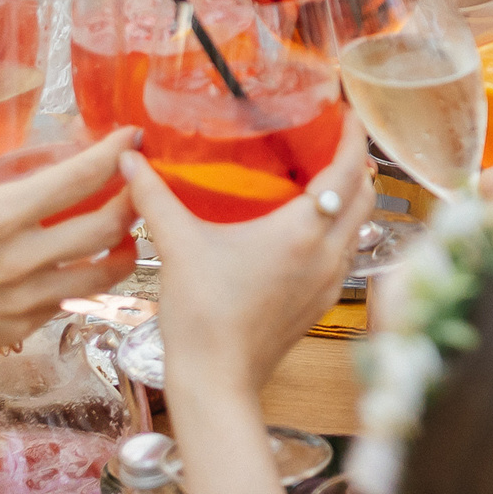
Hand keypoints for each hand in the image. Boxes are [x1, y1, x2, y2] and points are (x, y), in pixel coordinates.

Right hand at [0, 116, 137, 386]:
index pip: (79, 177)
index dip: (115, 152)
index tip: (134, 135)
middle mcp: (23, 257)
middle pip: (108, 225)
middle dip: (135, 199)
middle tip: (140, 183)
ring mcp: (28, 297)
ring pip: (105, 270)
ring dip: (125, 245)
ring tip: (126, 227)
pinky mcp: (26, 325)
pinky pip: (74, 297)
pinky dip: (89, 277)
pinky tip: (84, 263)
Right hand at [120, 121, 372, 402]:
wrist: (216, 381)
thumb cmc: (202, 314)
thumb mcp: (177, 246)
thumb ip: (153, 196)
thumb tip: (128, 157)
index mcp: (303, 229)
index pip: (348, 168)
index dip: (352, 135)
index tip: (346, 111)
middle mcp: (328, 252)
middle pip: (365, 194)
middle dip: (355, 163)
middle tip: (331, 141)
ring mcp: (330, 281)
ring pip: (360, 225)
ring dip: (351, 198)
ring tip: (321, 178)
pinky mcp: (323, 304)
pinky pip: (345, 254)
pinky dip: (339, 231)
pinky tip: (307, 230)